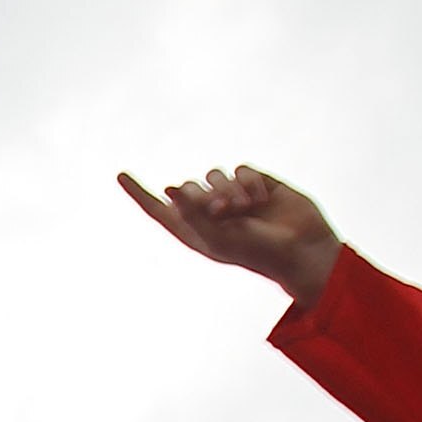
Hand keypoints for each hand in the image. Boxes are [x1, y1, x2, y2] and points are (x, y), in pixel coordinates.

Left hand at [117, 165, 341, 303]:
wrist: (300, 248)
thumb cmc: (256, 252)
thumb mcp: (218, 237)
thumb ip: (191, 213)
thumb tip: (168, 189)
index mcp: (193, 230)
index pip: (158, 209)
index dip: (139, 193)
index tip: (121, 175)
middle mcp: (210, 212)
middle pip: (189, 186)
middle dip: (204, 196)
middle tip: (223, 212)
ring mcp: (233, 195)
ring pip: (214, 174)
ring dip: (228, 190)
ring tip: (245, 209)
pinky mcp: (256, 183)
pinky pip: (241, 169)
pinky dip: (249, 183)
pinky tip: (262, 199)